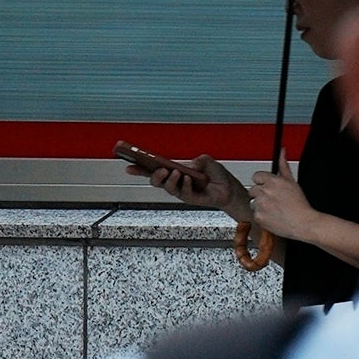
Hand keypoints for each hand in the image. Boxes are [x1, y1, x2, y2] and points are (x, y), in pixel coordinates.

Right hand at [126, 152, 250, 222]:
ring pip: (168, 188)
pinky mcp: (191, 199)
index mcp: (174, 171)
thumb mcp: (208, 161)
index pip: (153, 170)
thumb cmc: (216, 175)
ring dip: (169, 180)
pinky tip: (189, 179)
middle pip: (155, 181)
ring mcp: (182, 191)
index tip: (128, 165)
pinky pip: (184, 193)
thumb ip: (200, 160)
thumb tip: (192, 164)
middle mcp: (175, 182)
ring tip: (174, 172)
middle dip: (153, 175)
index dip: (139, 168)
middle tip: (159, 169)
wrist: (230, 189)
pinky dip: (186, 184)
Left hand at [248, 168, 320, 242]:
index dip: (262, 182)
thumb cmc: (300, 205)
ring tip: (274, 209)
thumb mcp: (293, 182)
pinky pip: (255, 214)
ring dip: (261, 205)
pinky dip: (262, 216)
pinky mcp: (258, 216)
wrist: (304, 223)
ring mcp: (261, 204)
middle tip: (273, 200)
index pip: (256, 176)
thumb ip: (283, 166)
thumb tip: (282, 152)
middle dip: (261, 194)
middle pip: (253, 189)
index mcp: (273, 181)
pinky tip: (273, 216)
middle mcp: (265, 191)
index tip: (268, 187)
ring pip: (253, 202)